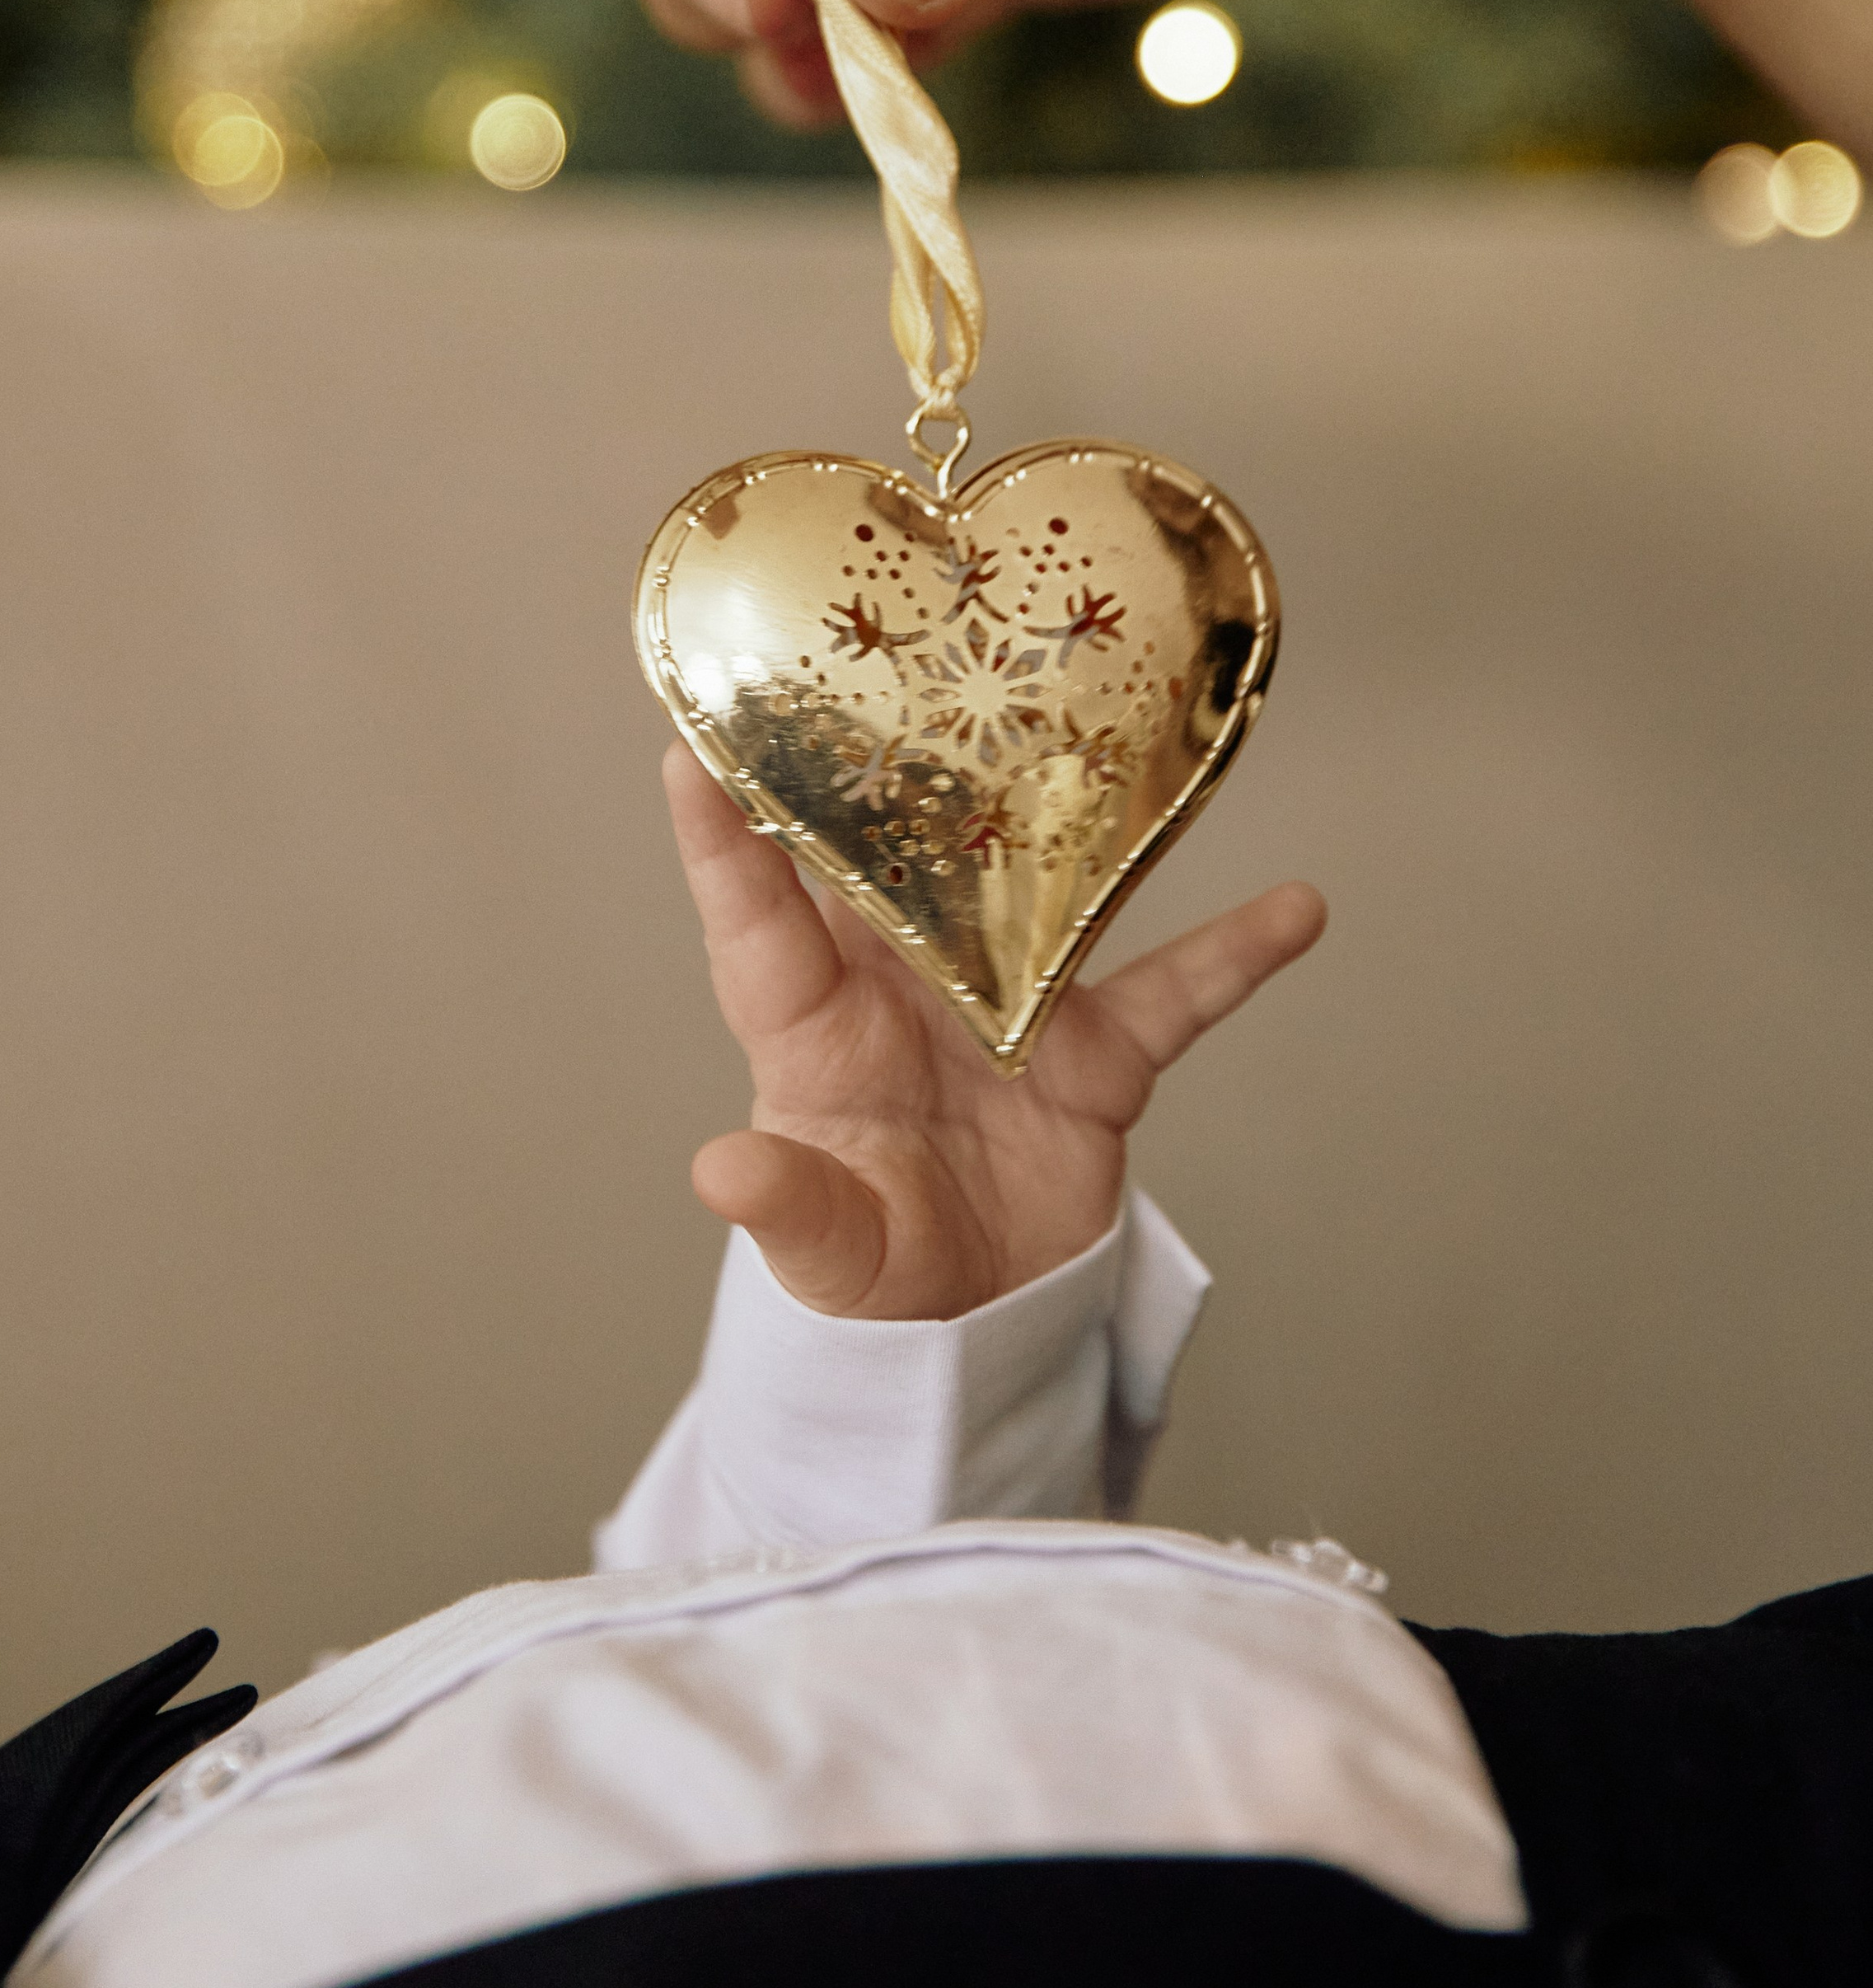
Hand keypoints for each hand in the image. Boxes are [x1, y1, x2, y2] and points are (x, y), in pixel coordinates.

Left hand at [664, 741, 1324, 1319]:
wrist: (976, 1331)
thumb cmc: (872, 1270)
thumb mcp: (824, 1251)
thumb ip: (787, 1209)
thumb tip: (721, 1174)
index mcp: (815, 1029)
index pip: (757, 912)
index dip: (723, 828)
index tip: (691, 738)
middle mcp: (907, 987)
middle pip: (897, 856)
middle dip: (896, 763)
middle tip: (901, 656)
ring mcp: (1010, 1011)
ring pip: (1041, 892)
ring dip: (1074, 824)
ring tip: (1113, 721)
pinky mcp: (1097, 1057)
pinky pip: (1174, 992)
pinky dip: (1234, 953)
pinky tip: (1295, 908)